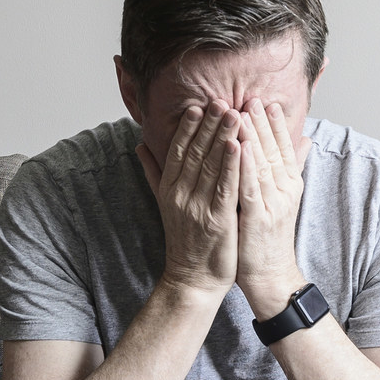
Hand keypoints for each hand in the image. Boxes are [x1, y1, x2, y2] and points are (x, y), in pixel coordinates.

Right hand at [135, 103, 240, 294]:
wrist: (192, 279)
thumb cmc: (184, 240)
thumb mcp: (164, 203)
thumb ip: (153, 172)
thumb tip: (139, 145)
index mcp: (170, 189)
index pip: (178, 151)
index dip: (187, 128)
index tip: (197, 106)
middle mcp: (181, 196)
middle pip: (195, 153)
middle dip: (208, 125)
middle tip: (220, 100)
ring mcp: (199, 208)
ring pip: (211, 166)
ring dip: (223, 137)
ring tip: (234, 113)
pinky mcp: (218, 221)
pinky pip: (225, 188)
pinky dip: (232, 165)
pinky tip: (239, 146)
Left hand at [234, 97, 311, 320]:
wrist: (270, 275)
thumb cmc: (268, 236)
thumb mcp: (283, 198)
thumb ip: (291, 167)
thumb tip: (305, 139)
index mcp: (290, 184)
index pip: (283, 147)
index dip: (274, 124)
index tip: (265, 101)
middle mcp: (286, 190)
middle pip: (273, 150)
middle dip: (260, 123)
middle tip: (251, 97)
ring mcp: (274, 203)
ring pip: (262, 164)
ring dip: (251, 137)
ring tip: (240, 112)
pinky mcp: (259, 217)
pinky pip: (251, 186)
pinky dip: (245, 165)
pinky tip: (237, 147)